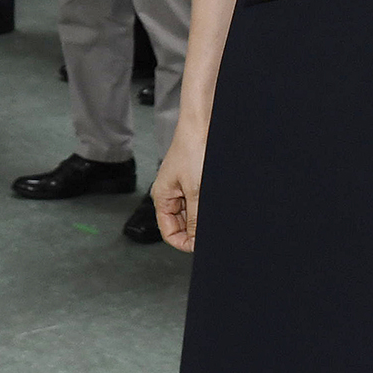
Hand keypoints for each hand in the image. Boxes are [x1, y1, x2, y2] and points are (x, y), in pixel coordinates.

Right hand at [149, 122, 207, 249]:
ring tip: (209, 208)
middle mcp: (169, 194)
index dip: (184, 242)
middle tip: (210, 228)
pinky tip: (211, 202)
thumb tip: (196, 242)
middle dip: (194, 230)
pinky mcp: (192, 181)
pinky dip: (203, 207)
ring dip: (200, 217)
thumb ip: (194, 219)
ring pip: (190, 215)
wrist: (201, 126)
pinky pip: (197, 202)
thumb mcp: (195, 191)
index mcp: (162, 197)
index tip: (201, 245)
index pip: (169, 233)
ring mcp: (181, 188)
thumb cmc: (193, 151)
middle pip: (180, 225)